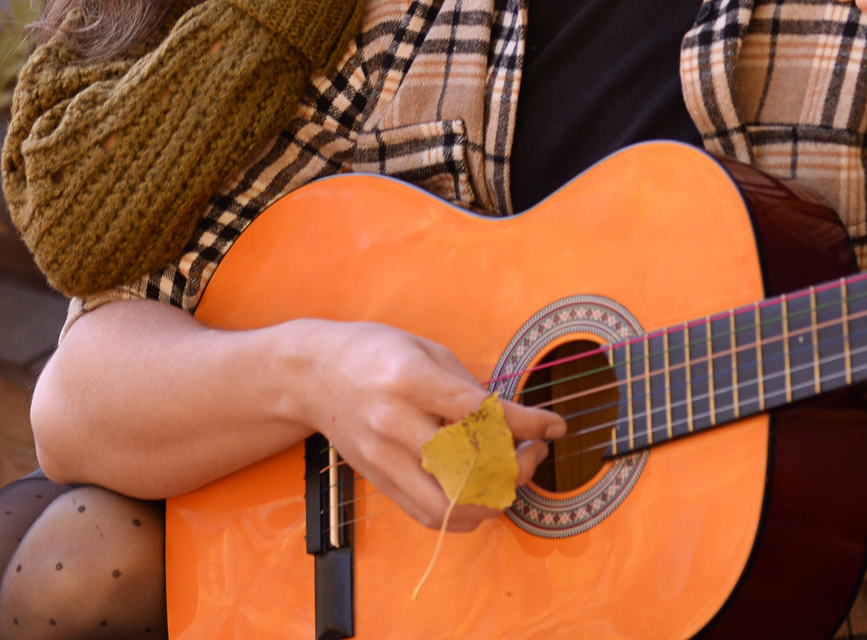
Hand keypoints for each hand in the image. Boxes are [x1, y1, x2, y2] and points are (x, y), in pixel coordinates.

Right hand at [284, 320, 562, 530]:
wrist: (311, 374)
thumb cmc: (370, 353)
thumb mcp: (425, 350)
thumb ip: (466, 386)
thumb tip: (510, 421)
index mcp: (411, 382)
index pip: (480, 415)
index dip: (526, 425)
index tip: (554, 427)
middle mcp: (395, 424)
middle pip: (469, 467)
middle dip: (516, 466)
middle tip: (532, 451)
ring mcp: (385, 458)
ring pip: (452, 503)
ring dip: (494, 498)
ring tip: (510, 474)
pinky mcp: (380, 480)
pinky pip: (431, 515)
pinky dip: (466, 512)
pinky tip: (482, 492)